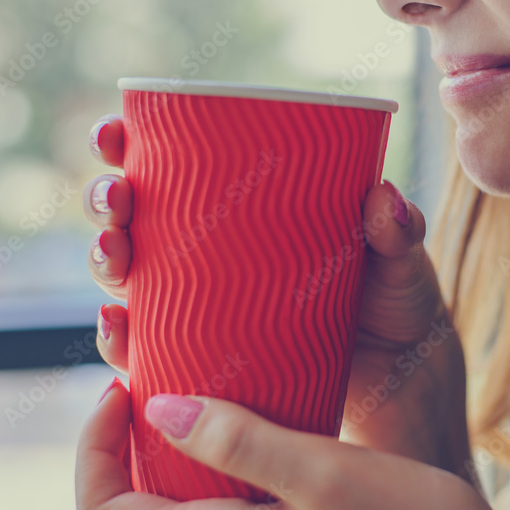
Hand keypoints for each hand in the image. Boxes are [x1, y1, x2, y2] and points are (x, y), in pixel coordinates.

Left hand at [76, 380, 509, 509]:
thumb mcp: (332, 474)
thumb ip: (243, 444)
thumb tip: (160, 410)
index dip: (91, 450)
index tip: (122, 391)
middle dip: (110, 464)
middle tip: (142, 400)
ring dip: (147, 484)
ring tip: (181, 423)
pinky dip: (188, 503)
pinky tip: (234, 462)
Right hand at [84, 115, 471, 480]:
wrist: (404, 375)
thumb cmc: (396, 299)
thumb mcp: (399, 257)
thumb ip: (397, 230)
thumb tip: (384, 199)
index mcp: (251, 209)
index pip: (176, 165)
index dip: (130, 145)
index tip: (114, 135)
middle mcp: (216, 253)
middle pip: (136, 217)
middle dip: (108, 203)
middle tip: (117, 201)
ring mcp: (206, 306)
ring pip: (129, 278)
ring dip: (105, 263)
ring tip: (116, 256)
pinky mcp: (207, 358)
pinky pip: (148, 350)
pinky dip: (122, 341)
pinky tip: (118, 329)